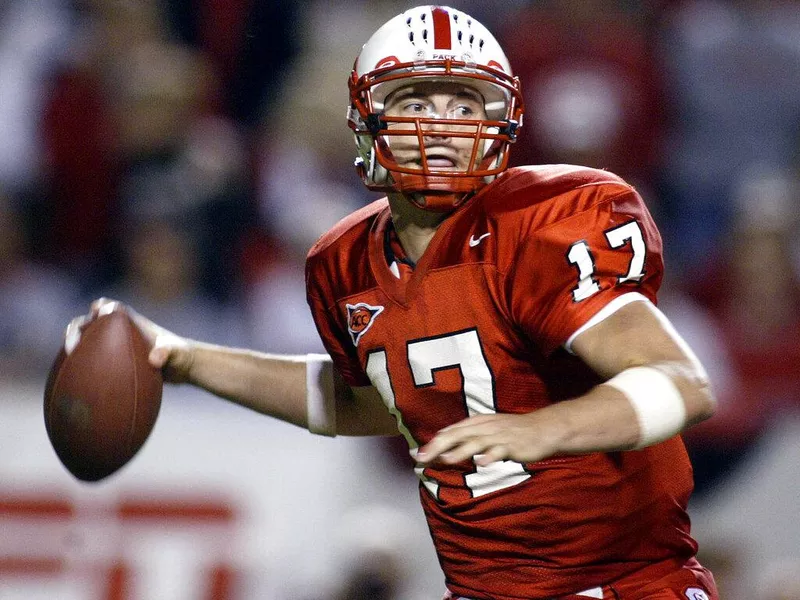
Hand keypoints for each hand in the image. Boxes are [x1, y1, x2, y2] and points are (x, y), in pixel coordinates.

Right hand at [66, 298, 195, 382]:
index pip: (111, 308)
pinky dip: (81, 367)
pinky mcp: (112, 360)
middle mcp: (119, 331)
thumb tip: (154, 360)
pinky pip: (92, 361)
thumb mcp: (177, 354)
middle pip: (90, 324)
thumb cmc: (181, 356)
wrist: (183, 368)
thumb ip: (168, 353)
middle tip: (73, 346)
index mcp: (132, 322)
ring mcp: (113, 345)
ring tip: (67, 366)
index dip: (101, 307)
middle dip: (77, 329)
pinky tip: (74, 384)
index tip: (96, 313)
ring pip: (87, 343)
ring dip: (74, 349)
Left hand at [416, 412, 563, 466]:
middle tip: (422, 458)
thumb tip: (445, 445)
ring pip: (476, 442)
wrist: (543, 428)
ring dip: (461, 450)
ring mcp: (499, 435)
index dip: (433, 442)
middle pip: (457, 435)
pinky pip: (500, 451)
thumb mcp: (489, 430)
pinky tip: (481, 463)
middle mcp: (485, 427)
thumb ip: (469, 437)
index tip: (417, 455)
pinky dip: (490, 456)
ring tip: (446, 460)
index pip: (451, 431)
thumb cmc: (514, 431)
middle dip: (438, 446)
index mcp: (478, 423)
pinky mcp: (513, 445)